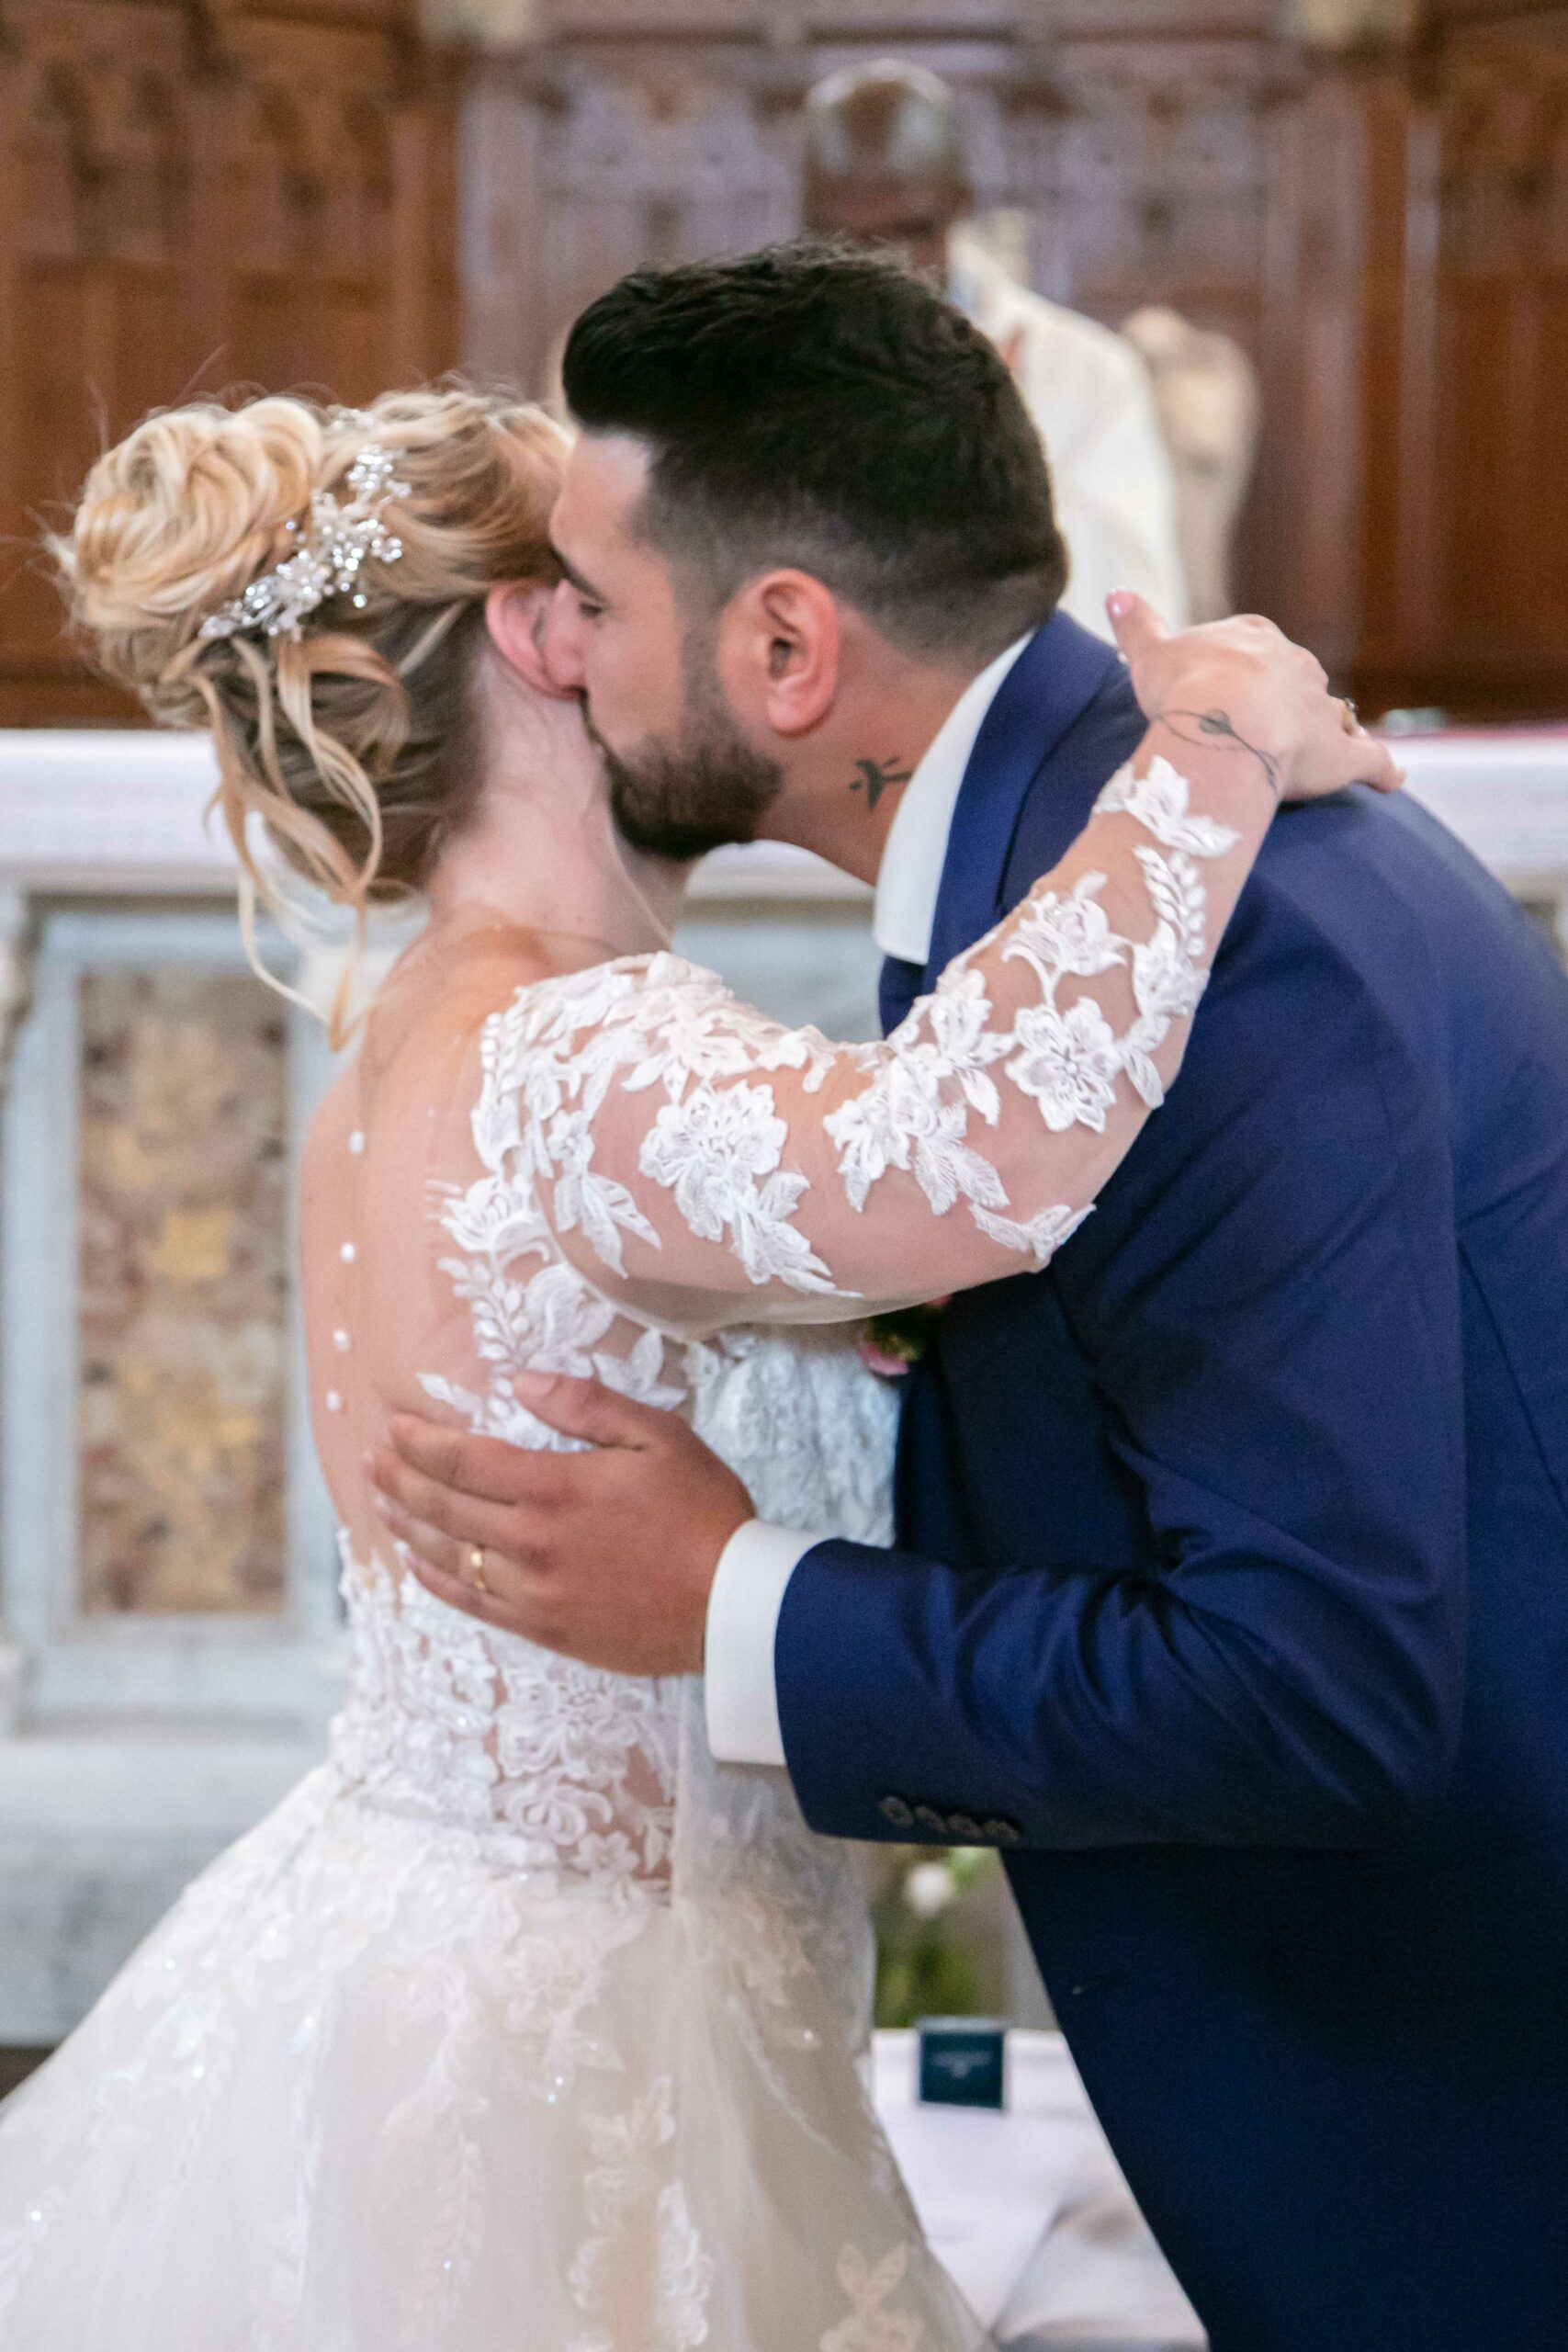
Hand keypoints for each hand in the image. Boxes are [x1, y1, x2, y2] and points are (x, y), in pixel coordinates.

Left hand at [366, 1373, 753, 1676]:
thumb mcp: (658, 1436)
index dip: (420, 1442)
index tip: (396, 1425)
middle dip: (399, 1478)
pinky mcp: (543, 1628)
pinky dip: (436, 1581)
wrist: (731, 1606)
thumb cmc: (702, 1514)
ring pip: (447, 1556)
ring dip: (408, 1526)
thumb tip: (522, 1383)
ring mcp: (532, 1591)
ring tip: (382, 1503)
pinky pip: (471, 1603)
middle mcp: (529, 1541)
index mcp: (553, 1488)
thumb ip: (586, 1405)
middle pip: (442, 1507)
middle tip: (373, 1459)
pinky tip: (418, 1564)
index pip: (462, 1460)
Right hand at [1106, 591, 1402, 804]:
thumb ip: (1137, 626)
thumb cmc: (1184, 690)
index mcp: (1252, 640)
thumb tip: (1116, 594)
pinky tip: (1391, 782)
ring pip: (1331, 715)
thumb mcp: (1150, 654)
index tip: (1224, 686)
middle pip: (1295, 678)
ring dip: (1327, 729)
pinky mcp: (1342, 753)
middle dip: (1285, 698)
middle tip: (1264, 727)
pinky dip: (1382, 770)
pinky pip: (1370, 760)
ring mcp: (1322, 708)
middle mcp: (1296, 666)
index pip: (1252, 645)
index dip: (1238, 668)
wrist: (1225, 724)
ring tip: (1320, 752)